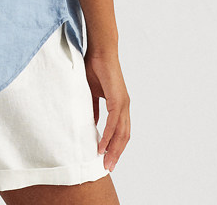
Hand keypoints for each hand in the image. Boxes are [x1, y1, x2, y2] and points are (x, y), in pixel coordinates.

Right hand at [83, 49, 130, 172]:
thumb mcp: (91, 92)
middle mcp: (124, 106)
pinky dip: (108, 136)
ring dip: (113, 149)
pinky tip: (101, 145)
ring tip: (105, 162)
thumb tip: (91, 123)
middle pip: (124, 136)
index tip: (107, 158)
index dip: (115, 145)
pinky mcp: (118, 99)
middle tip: (108, 167)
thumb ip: (93, 107)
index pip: (120, 131)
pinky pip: (114, 123)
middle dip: (116, 153)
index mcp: (119, 104)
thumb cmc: (94, 66)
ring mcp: (123, 103)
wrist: (99, 49)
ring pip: (121, 133)